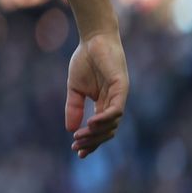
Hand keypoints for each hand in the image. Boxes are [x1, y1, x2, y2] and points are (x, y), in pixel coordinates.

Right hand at [66, 30, 127, 157]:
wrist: (93, 40)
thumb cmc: (85, 60)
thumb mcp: (74, 88)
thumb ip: (74, 107)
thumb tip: (70, 129)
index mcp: (103, 104)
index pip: (100, 129)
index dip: (90, 142)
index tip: (77, 152)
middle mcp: (114, 103)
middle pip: (107, 131)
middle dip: (92, 141)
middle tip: (76, 146)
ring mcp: (119, 96)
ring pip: (112, 123)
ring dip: (96, 132)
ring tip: (80, 136)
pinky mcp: (121, 88)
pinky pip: (116, 109)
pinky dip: (105, 118)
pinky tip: (91, 122)